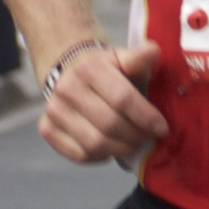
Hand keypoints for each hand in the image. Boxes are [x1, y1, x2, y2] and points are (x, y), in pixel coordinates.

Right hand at [37, 36, 169, 167]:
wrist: (69, 73)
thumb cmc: (106, 71)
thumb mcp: (123, 59)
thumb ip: (140, 58)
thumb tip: (153, 51)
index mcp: (88, 68)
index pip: (122, 99)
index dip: (146, 117)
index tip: (162, 129)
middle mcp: (66, 88)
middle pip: (109, 125)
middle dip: (135, 136)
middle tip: (147, 138)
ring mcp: (53, 110)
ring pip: (95, 144)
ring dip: (120, 149)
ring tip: (132, 143)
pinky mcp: (46, 129)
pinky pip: (80, 155)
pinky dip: (101, 157)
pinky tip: (110, 147)